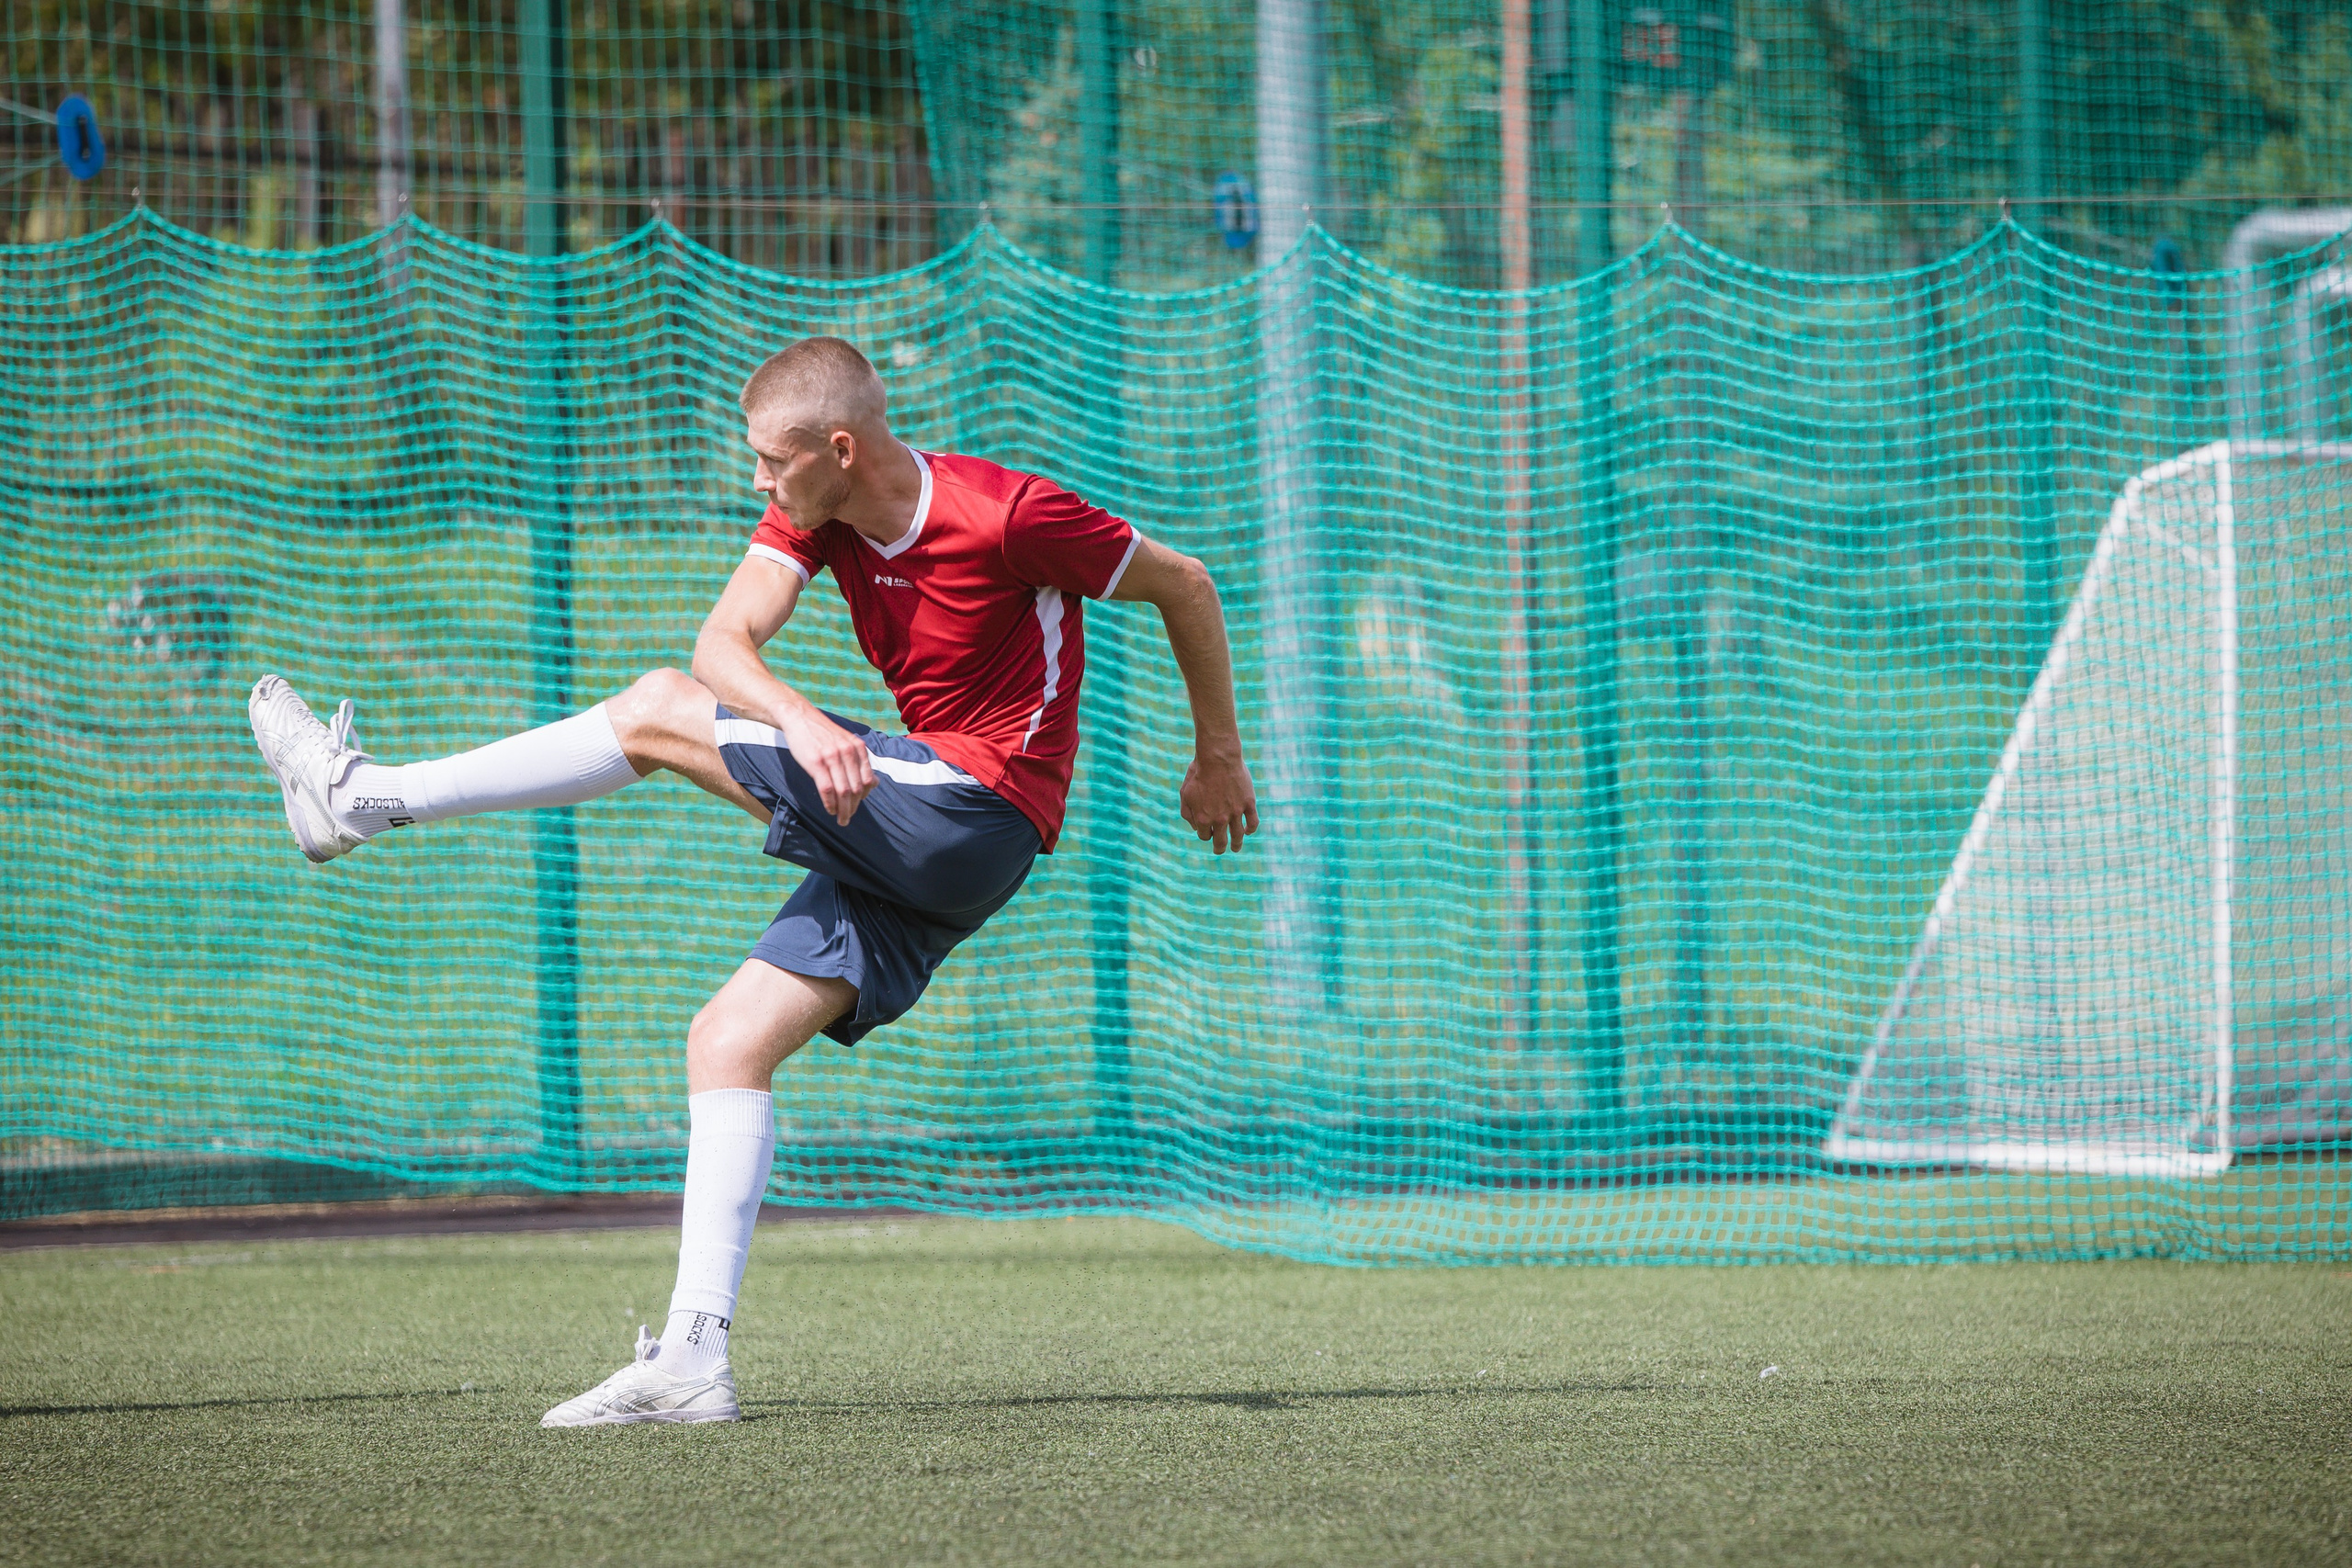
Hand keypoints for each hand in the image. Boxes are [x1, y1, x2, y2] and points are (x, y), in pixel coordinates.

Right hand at [780, 709, 875, 825]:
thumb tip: (876, 783)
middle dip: (853, 807)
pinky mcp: (816, 762)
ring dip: (843, 810)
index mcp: (858, 747)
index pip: (868, 780)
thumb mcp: (847, 742)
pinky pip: (827, 789)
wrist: (799, 717)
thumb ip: (860, 762)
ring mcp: (832, 756)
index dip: (864, 797)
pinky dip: (830, 803)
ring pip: (843, 791)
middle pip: (857, 788)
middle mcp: (848, 752)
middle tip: (847, 818)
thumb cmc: (823, 733)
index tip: (856, 805)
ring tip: (841, 819)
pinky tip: (829, 809)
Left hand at [1180, 752, 1258, 853]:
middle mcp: (1220, 819)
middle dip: (1220, 848)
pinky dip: (1250, 830)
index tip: (1208, 831)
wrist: (1217, 758)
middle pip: (1221, 841)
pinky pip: (1253, 823)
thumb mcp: (1185, 794)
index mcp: (1203, 819)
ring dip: (1236, 845)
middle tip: (1220, 850)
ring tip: (1236, 848)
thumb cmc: (1198, 773)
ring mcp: (1236, 812)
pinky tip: (1248, 831)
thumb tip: (1196, 828)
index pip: (1205, 836)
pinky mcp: (1248, 803)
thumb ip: (1187, 814)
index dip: (1206, 835)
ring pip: (1238, 836)